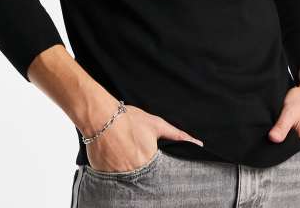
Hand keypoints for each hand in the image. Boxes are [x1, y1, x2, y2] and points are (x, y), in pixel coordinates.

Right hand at [86, 104, 203, 171]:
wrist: (101, 117)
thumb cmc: (129, 119)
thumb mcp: (156, 125)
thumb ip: (177, 135)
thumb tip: (198, 143)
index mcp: (150, 162)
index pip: (160, 178)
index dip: (157, 173)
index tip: (156, 170)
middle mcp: (135, 173)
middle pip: (144, 180)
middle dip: (142, 172)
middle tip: (137, 159)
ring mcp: (118, 176)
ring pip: (128, 181)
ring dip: (129, 172)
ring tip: (124, 158)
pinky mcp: (104, 176)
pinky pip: (112, 180)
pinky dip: (114, 173)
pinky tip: (113, 160)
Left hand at [267, 54, 299, 149]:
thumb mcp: (289, 112)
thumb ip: (281, 127)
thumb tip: (273, 140)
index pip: (297, 158)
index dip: (286, 154)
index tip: (277, 151)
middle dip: (289, 146)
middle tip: (280, 137)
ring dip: (295, 139)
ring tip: (288, 130)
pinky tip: (295, 126)